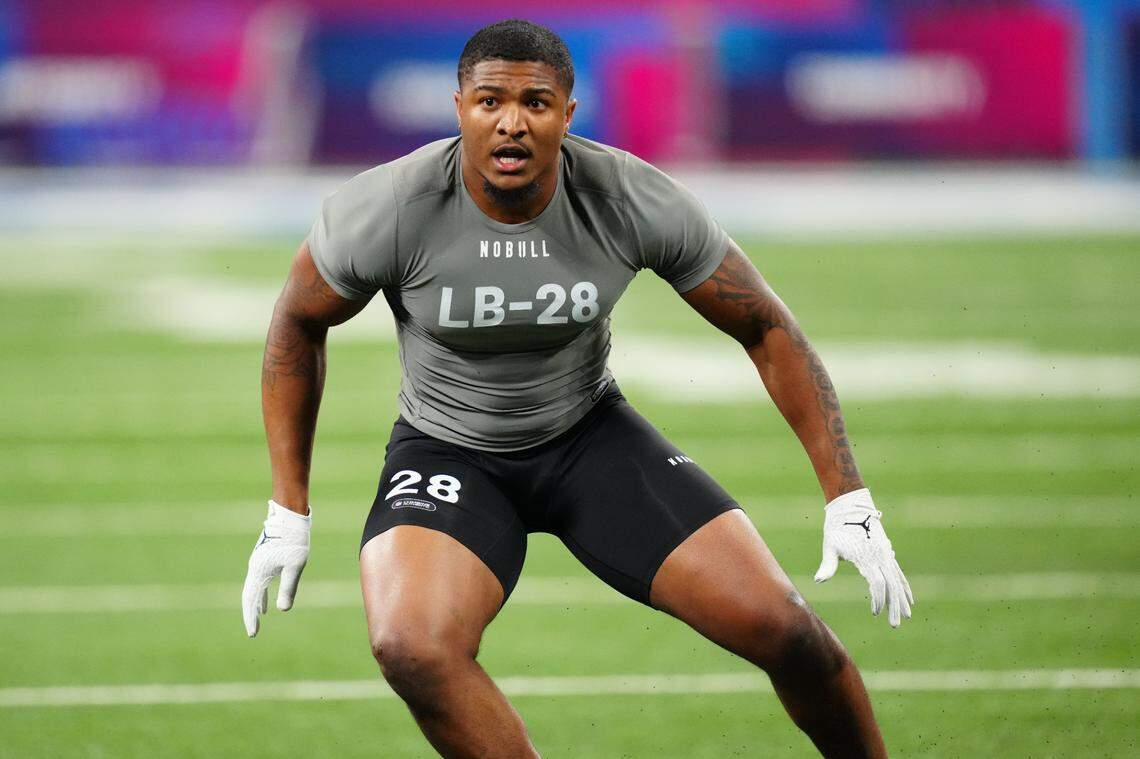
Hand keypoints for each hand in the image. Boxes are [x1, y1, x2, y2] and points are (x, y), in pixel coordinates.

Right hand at [242, 500, 310, 636]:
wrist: (290, 516)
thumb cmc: (294, 540)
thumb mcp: (294, 566)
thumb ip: (288, 588)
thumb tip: (283, 610)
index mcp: (259, 571)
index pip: (251, 600)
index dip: (251, 618)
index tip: (253, 633)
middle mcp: (254, 568)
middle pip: (249, 596)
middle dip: (251, 614)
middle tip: (253, 632)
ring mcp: (258, 563)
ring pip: (254, 589)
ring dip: (256, 605)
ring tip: (259, 619)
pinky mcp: (265, 559)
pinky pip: (259, 582)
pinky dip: (261, 594)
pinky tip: (267, 603)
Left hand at [814, 488, 912, 626]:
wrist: (850, 507)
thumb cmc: (836, 527)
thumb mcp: (830, 545)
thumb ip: (828, 565)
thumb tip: (818, 580)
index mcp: (867, 557)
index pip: (878, 583)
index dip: (878, 599)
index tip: (874, 612)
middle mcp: (880, 556)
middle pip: (892, 586)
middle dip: (894, 606)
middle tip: (894, 625)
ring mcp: (885, 554)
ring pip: (898, 580)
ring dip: (902, 599)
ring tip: (906, 616)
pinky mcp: (886, 553)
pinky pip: (899, 573)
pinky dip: (904, 586)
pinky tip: (909, 599)